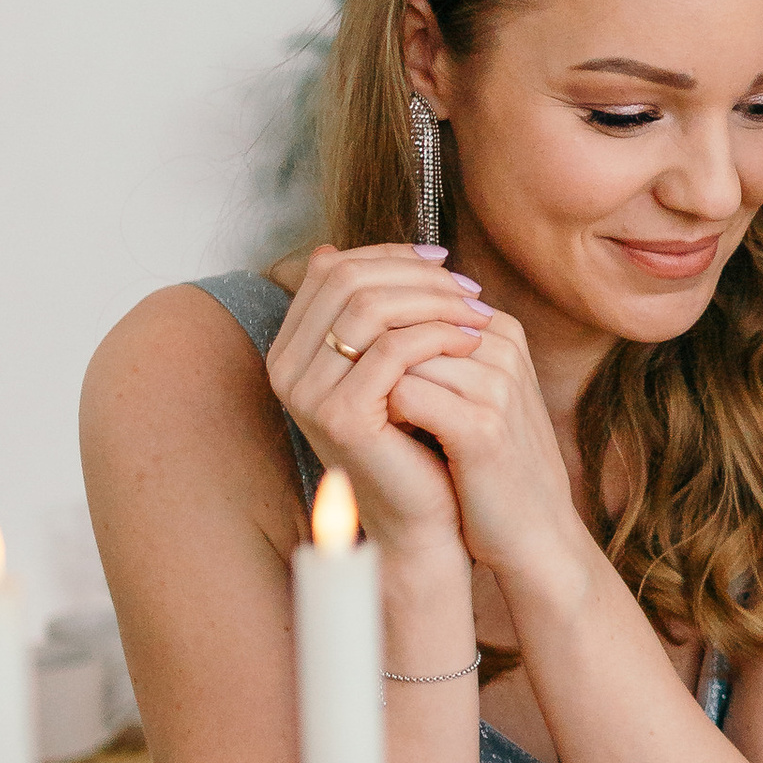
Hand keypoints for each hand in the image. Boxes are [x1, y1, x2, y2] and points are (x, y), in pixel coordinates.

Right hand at [267, 245, 486, 548]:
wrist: (422, 514)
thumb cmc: (412, 436)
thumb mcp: (391, 362)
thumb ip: (379, 312)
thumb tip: (378, 248)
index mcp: (290, 348)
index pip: (335, 270)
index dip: (391, 255)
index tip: (444, 260)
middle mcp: (285, 367)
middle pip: (348, 280)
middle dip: (415, 275)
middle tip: (468, 286)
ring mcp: (306, 393)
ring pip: (369, 308)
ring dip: (432, 302)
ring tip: (477, 312)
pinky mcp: (339, 416)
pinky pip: (391, 351)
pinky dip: (437, 336)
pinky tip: (472, 340)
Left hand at [369, 296, 587, 595]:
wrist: (534, 532)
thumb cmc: (491, 462)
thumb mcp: (472, 392)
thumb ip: (434, 350)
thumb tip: (365, 315)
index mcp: (500, 330)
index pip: (415, 295)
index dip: (374, 325)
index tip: (359, 363)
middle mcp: (502, 347)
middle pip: (405, 318)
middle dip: (369, 348)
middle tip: (350, 385)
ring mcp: (496, 384)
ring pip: (400, 353)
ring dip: (373, 379)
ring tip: (369, 410)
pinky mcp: (482, 426)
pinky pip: (406, 394)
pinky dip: (385, 411)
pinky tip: (384, 432)